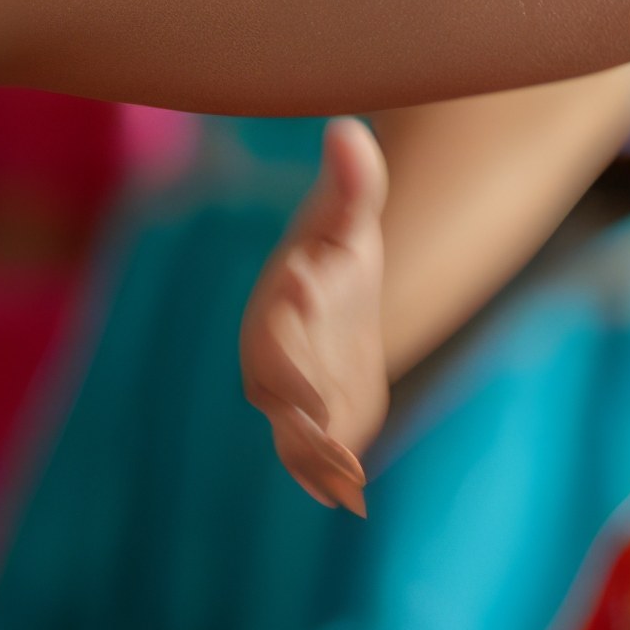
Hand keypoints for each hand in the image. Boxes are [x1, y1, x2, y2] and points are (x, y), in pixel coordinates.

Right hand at [241, 116, 386, 514]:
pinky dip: (328, 473)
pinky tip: (344, 497)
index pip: (277, 328)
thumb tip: (348, 131)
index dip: (290, 333)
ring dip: (314, 454)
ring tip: (337, 484)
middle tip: (325, 436)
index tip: (307, 324)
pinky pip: (319, 455)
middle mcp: (277, 362)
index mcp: (277, 311)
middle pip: (285, 391)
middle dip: (302, 411)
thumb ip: (353, 180)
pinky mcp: (323, 423)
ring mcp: (299, 397)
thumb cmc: (339, 251)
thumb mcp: (350, 215)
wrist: (338, 300)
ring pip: (299, 432)